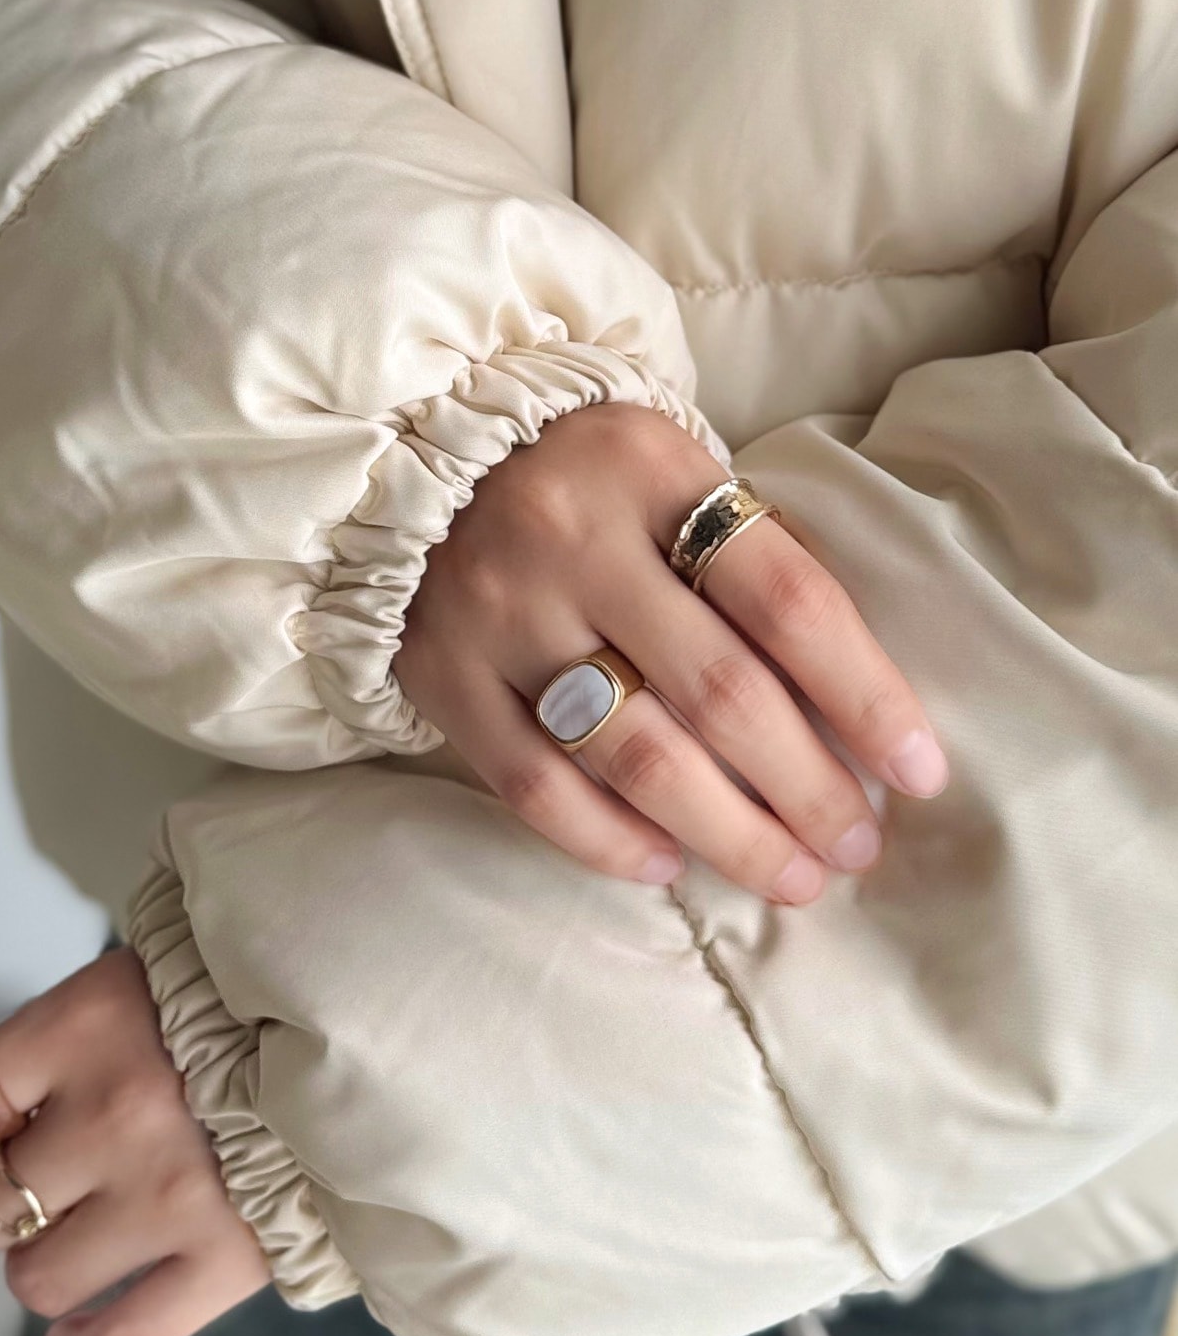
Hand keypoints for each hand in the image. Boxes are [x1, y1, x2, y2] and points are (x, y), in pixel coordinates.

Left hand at [0, 948, 268, 1335]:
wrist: (386, 1014)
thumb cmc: (247, 996)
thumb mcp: (139, 979)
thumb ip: (60, 1043)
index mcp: (80, 1023)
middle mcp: (112, 1110)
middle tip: (51, 1179)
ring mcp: (170, 1189)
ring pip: (34, 1276)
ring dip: (43, 1261)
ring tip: (95, 1229)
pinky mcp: (229, 1252)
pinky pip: (117, 1335)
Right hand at [395, 403, 948, 903]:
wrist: (416, 458)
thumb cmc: (583, 481)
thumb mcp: (673, 476)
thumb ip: (745, 561)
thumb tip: (848, 706)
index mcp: (656, 476)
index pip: (788, 600)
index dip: (865, 695)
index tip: (919, 772)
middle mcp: (574, 543)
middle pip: (720, 693)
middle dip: (806, 789)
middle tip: (854, 849)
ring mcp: (501, 616)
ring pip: (633, 755)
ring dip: (725, 834)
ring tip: (786, 877)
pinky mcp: (443, 676)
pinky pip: (534, 785)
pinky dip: (606, 839)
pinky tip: (664, 867)